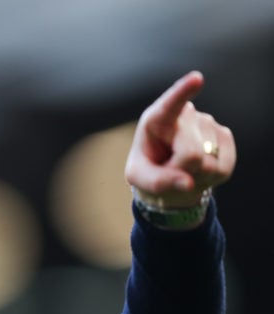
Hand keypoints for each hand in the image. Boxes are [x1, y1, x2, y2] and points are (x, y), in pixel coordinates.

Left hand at [125, 71, 235, 207]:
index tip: (197, 78)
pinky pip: (223, 168)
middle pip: (190, 155)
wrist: (168, 174)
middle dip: (180, 171)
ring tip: (182, 168)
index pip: (170, 104)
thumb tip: (187, 183)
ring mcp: (207, 123)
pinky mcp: (225, 135)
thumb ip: (158, 181)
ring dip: (194, 175)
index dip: (183, 91)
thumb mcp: (140, 179)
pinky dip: (210, 178)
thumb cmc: (148, 170)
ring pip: (207, 164)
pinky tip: (199, 170)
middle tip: (169, 169)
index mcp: (156, 119)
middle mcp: (185, 115)